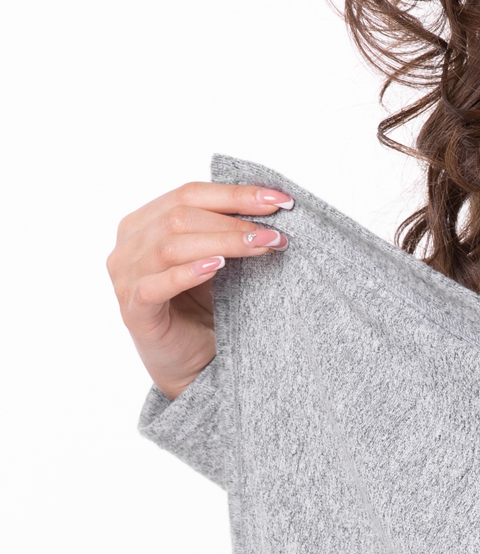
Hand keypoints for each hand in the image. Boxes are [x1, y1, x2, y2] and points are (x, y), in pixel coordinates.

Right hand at [107, 181, 293, 398]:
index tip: (279, 199)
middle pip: (179, 216)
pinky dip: (187, 273)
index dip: (234, 193)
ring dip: (222, 243)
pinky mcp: (133, 311)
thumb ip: (226, 231)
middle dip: (233, 221)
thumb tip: (272, 204)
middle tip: (275, 232)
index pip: (189, 194)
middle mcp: (127, 246)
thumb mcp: (217, 259)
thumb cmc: (203, 305)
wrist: (191, 360)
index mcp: (143, 223)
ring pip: (169, 247)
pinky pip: (155, 287)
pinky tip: (217, 267)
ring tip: (260, 246)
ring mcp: (125, 278)